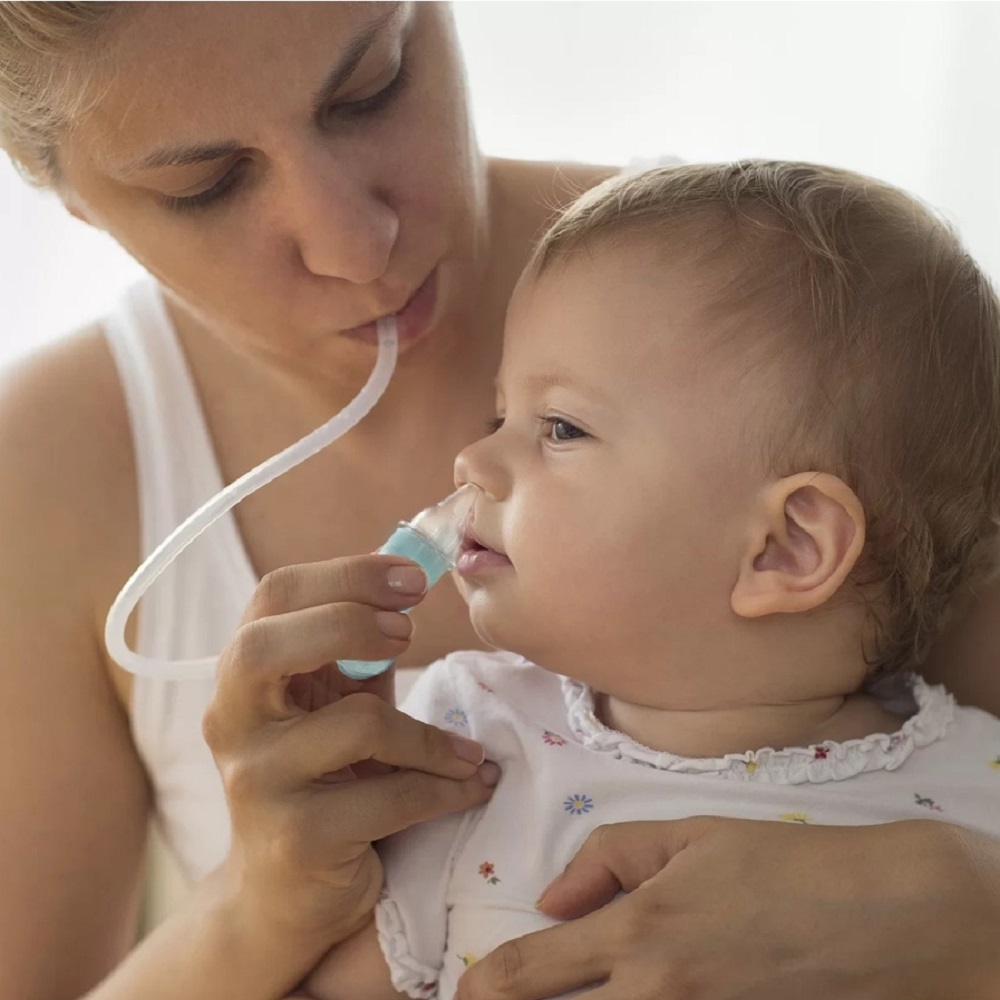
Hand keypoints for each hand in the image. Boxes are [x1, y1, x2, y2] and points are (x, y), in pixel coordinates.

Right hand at [202, 555, 497, 943]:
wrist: (282, 894)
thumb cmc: (325, 775)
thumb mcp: (339, 698)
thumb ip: (362, 643)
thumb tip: (413, 570)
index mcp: (244, 673)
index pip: (275, 595)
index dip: (346, 573)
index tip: (412, 578)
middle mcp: (232, 721)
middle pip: (265, 646)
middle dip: (348, 623)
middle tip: (408, 632)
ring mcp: (256, 782)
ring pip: (356, 726)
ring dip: (430, 736)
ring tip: (468, 752)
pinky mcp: (295, 839)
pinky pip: (391, 796)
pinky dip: (444, 787)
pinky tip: (471, 784)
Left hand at [456, 817, 999, 999]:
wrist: (881, 916)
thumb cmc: (782, 865)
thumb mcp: (690, 836)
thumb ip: (610, 859)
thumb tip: (551, 899)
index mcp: (640, 931)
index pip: (532, 972)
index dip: (484, 986)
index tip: (464, 991)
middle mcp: (657, 996)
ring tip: (562, 997)